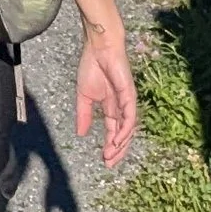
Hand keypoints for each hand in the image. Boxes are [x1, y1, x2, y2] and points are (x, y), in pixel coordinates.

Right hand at [75, 25, 138, 168]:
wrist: (99, 48)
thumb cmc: (92, 66)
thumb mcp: (84, 95)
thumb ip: (84, 115)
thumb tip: (80, 134)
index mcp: (111, 107)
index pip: (114, 131)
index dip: (110, 146)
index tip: (104, 160)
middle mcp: (122, 108)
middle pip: (123, 135)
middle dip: (117, 150)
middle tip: (109, 163)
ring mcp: (127, 103)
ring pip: (129, 129)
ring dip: (121, 144)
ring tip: (111, 155)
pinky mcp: (130, 96)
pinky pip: (130, 117)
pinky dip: (125, 130)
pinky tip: (118, 140)